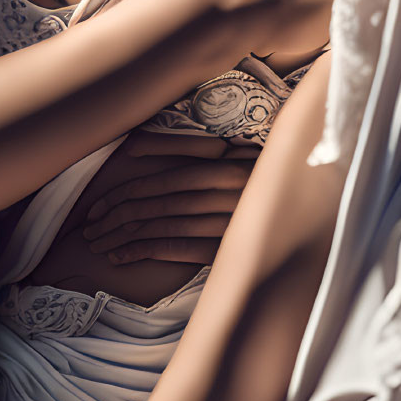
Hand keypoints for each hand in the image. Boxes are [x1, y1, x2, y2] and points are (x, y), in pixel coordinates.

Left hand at [80, 128, 253, 264]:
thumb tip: (137, 143)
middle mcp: (228, 195)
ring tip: (99, 243)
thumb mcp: (236, 153)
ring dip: (127, 236)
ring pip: (167, 228)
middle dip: (119, 217)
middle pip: (161, 206)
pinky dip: (148, 252)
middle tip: (89, 229)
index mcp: (228, 168)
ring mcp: (229, 225)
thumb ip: (191, 149)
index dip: (129, 192)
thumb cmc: (266, 177)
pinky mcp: (230, 251)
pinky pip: (182, 250)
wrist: (311, 208)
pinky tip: (122, 256)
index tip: (99, 206)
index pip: (167, 181)